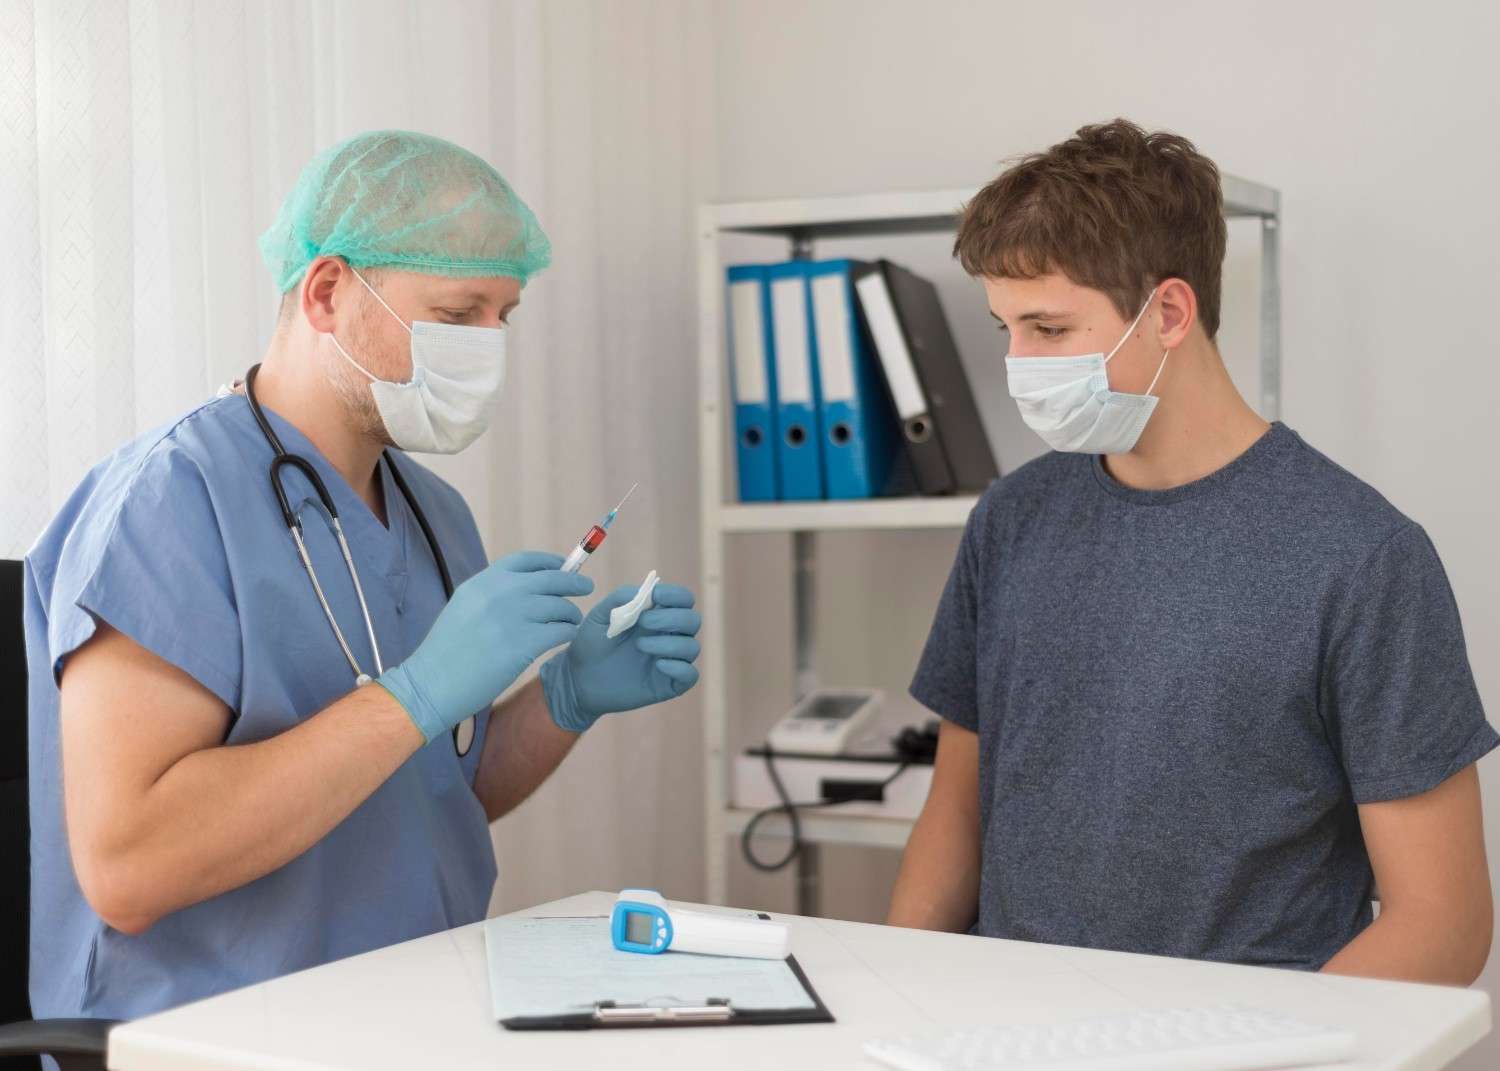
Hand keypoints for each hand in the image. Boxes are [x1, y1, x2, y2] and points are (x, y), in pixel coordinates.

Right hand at [378, 551, 593, 742]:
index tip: (564, 566)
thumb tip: (530, 587)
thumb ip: (494, 594)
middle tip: (585, 588)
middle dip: (573, 583)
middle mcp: (500, 593)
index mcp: (483, 582)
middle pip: (551, 579)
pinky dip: (568, 633)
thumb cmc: (447, 652)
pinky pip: (561, 631)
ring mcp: (514, 617)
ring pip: (561, 606)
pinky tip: (566, 636)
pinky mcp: (525, 644)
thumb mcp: (465, 607)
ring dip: (570, 614)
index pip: (526, 560)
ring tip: (570, 621)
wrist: (432, 683)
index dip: (550, 561)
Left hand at [540, 581, 700, 732]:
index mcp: (657, 615)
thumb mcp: (599, 615)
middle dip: (671, 618)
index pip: (683, 599)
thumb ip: (621, 598)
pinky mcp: (669, 684)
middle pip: (693, 620)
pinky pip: (691, 675)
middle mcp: (668, 636)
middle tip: (643, 621)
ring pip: (692, 647)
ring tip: (640, 645)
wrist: (579, 679)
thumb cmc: (591, 644)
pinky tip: (658, 665)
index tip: (655, 596)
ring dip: (670, 643)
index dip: (676, 595)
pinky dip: (679, 667)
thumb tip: (646, 591)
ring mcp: (670, 660)